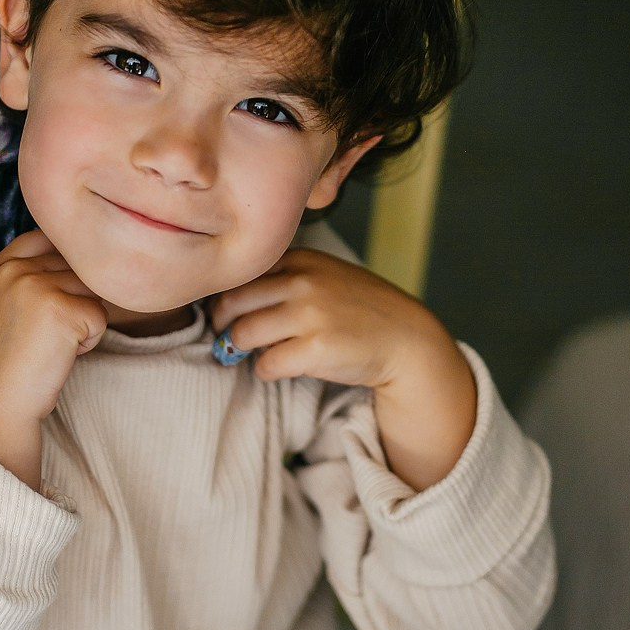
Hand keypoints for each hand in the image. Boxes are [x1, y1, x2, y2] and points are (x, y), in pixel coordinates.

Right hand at [0, 231, 106, 488]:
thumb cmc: (3, 368)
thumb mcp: (0, 307)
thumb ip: (26, 278)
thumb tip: (79, 258)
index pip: (44, 238)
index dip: (64, 262)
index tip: (60, 296)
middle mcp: (12, 269)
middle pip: (74, 264)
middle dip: (75, 298)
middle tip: (49, 335)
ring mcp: (35, 286)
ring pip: (91, 289)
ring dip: (83, 320)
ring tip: (52, 346)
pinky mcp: (60, 309)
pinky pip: (100, 316)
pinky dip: (89, 342)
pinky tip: (60, 358)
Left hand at [210, 249, 476, 490]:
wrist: (406, 339)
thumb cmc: (359, 310)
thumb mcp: (325, 275)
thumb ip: (284, 278)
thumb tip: (228, 299)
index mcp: (301, 260)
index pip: (240, 274)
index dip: (224, 297)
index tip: (225, 313)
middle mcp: (302, 282)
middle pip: (232, 302)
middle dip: (223, 324)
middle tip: (227, 337)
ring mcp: (310, 315)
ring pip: (243, 333)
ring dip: (242, 349)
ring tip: (254, 353)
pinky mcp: (317, 349)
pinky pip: (266, 364)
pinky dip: (266, 370)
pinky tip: (279, 368)